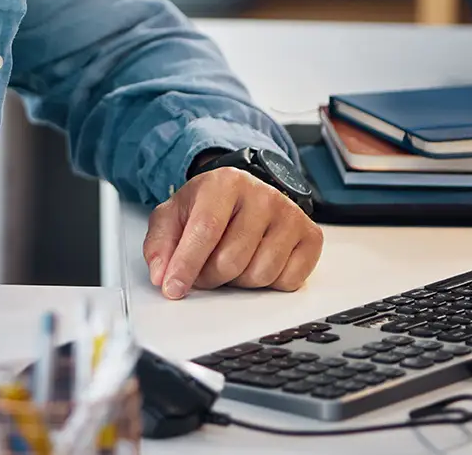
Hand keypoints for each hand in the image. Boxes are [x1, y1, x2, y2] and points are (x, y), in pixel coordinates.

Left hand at [142, 169, 323, 299]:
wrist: (246, 194)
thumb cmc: (209, 207)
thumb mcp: (174, 215)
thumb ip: (160, 244)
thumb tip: (161, 276)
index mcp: (225, 183)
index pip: (205, 230)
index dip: (186, 264)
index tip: (173, 289)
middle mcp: (263, 195)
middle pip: (231, 260)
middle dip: (210, 276)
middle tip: (204, 269)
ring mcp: (290, 215)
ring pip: (260, 275)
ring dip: (239, 280)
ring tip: (232, 260)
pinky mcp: (311, 236)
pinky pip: (288, 281)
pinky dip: (269, 283)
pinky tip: (258, 261)